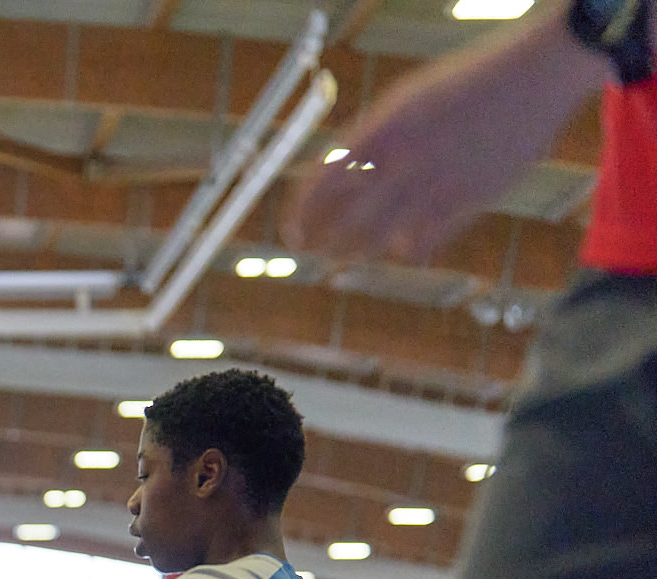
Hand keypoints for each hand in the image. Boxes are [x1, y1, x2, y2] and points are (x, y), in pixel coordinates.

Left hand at [286, 18, 600, 263]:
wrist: (533, 76)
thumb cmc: (463, 84)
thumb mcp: (405, 103)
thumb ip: (370, 141)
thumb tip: (334, 179)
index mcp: (384, 128)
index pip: (323, 181)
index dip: (301, 213)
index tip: (292, 233)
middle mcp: (407, 159)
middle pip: (348, 221)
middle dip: (325, 243)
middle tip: (315, 251)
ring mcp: (440, 182)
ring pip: (383, 241)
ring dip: (361, 252)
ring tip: (349, 255)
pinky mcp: (472, 200)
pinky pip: (425, 243)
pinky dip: (408, 250)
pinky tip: (403, 249)